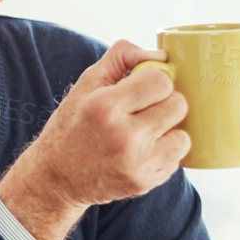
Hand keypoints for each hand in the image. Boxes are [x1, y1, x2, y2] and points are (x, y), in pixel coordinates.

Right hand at [0, 40, 188, 239]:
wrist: (56, 179)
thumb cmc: (72, 127)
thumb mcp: (85, 85)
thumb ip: (121, 58)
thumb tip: (161, 56)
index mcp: (105, 107)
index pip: (161, 81)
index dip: (154, 80)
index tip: (141, 87)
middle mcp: (123, 137)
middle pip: (178, 105)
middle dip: (165, 103)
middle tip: (145, 109)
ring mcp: (136, 164)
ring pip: (183, 136)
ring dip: (169, 132)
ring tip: (145, 133)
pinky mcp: (144, 183)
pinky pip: (175, 160)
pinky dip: (163, 154)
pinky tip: (141, 152)